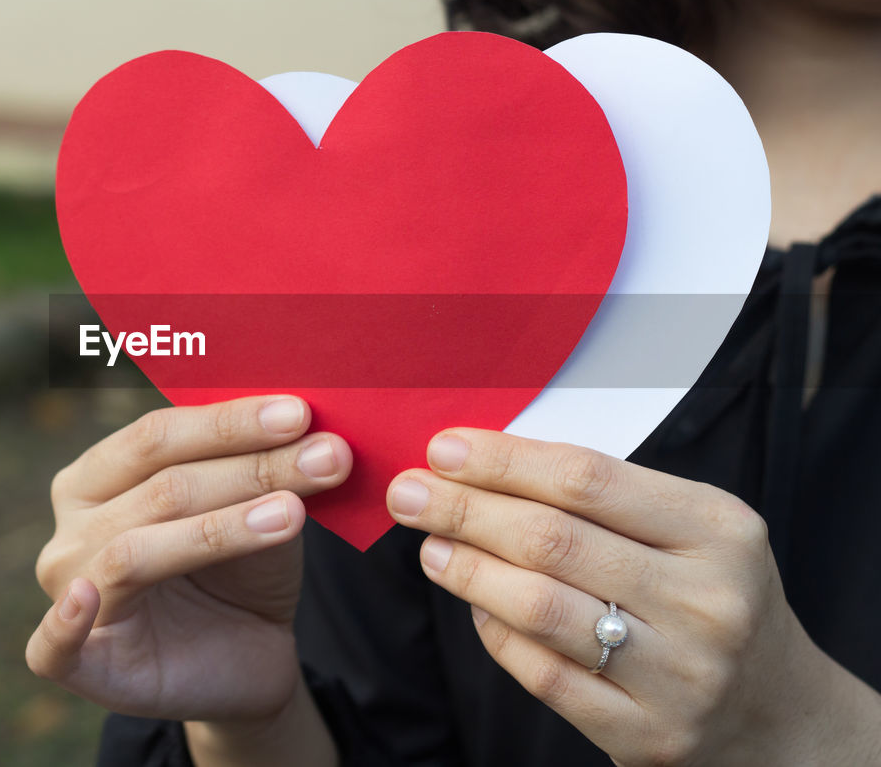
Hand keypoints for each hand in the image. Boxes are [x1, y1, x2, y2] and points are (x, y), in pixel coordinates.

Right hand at [27, 395, 350, 729]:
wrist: (251, 657)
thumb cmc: (241, 568)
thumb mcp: (258, 507)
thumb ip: (260, 465)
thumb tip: (305, 419)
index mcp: (97, 475)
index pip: (156, 435)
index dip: (229, 422)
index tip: (301, 413)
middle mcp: (73, 528)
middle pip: (159, 487)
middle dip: (249, 468)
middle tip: (327, 456)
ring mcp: (69, 593)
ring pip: (137, 552)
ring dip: (222, 528)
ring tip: (293, 514)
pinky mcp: (80, 665)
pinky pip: (53, 647)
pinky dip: (64, 624)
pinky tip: (87, 598)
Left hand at [386, 428, 880, 765]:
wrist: (776, 711)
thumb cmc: (710, 596)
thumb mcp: (689, 530)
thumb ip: (600, 497)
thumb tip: (478, 464)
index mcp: (719, 529)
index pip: (586, 479)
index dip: (504, 460)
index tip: (443, 448)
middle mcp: (707, 601)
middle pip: (552, 540)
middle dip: (464, 510)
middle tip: (408, 494)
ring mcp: (680, 675)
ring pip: (539, 608)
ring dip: (467, 570)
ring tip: (429, 547)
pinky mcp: (646, 734)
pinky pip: (542, 675)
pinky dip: (495, 634)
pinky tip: (474, 606)